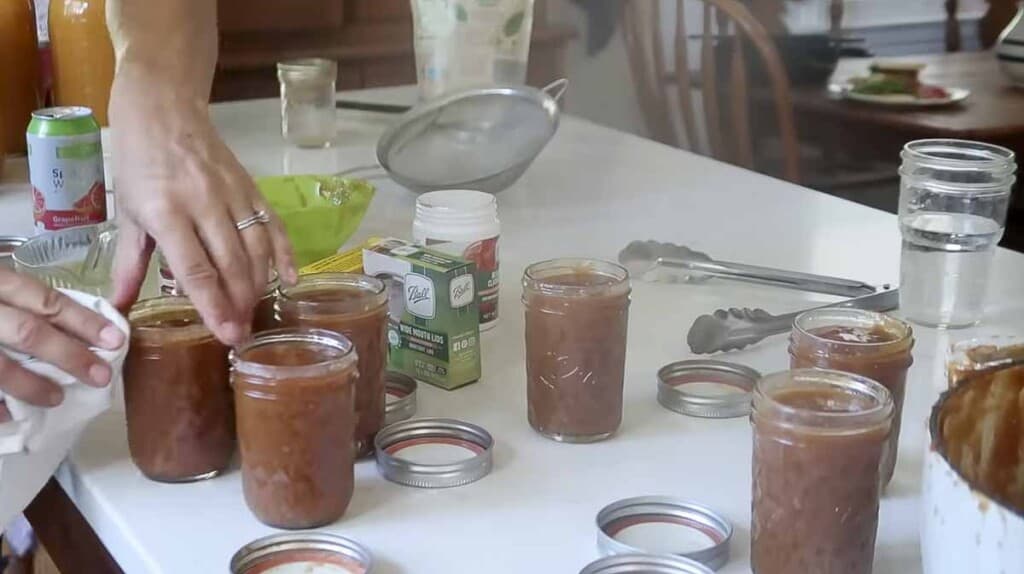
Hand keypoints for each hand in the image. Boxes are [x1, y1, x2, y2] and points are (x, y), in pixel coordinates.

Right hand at [0, 270, 124, 422]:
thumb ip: (18, 300)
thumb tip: (72, 328)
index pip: (45, 300)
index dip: (83, 321)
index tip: (116, 339)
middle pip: (28, 331)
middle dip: (69, 356)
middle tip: (100, 376)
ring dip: (31, 385)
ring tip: (56, 397)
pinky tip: (7, 416)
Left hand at [108, 85, 295, 344]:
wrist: (163, 108)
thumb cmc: (138, 161)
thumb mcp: (127, 212)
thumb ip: (129, 263)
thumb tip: (118, 310)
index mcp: (166, 211)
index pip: (195, 269)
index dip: (213, 305)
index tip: (226, 334)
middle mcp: (203, 203)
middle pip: (231, 263)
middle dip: (239, 302)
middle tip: (242, 333)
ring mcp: (232, 193)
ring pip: (255, 247)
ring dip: (258, 284)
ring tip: (255, 311)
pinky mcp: (252, 186)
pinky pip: (274, 224)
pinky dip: (285, 253)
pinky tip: (290, 279)